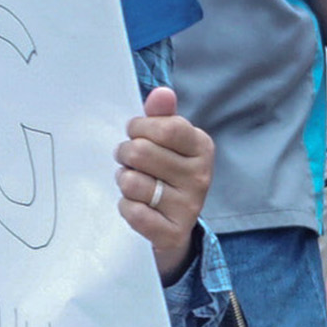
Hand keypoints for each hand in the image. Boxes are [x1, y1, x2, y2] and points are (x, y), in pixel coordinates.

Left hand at [118, 86, 214, 278]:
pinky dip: (126, 207)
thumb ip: (162, 115)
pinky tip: (136, 205)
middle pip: (141, 152)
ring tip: (133, 183)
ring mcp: (189, 207)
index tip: (135, 133)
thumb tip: (161, 92)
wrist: (175, 224)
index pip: (164, 127)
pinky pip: (133, 212)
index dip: (139, 128)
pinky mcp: (173, 233)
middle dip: (125, 153)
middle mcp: (201, 177)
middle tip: (128, 160)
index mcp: (202, 147)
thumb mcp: (167, 141)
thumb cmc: (166, 172)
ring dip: (124, 181)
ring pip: (132, 183)